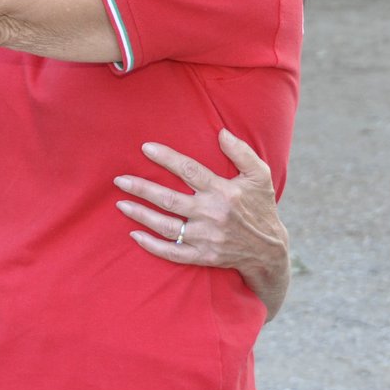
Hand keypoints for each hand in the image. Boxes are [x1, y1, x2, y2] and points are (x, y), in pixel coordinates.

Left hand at [114, 128, 289, 312]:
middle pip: (170, 199)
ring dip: (141, 215)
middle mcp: (212, 214)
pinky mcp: (203, 256)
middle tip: (120, 180)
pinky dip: (152, 246)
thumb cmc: (261, 207)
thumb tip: (221, 132)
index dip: (166, 158)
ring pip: (166, 226)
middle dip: (142, 188)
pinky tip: (135, 235)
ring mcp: (206, 237)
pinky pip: (172, 252)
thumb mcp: (260, 176)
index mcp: (224, 191)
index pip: (189, 170)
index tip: (145, 148)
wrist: (269, 251)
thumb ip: (242, 152)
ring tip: (121, 204)